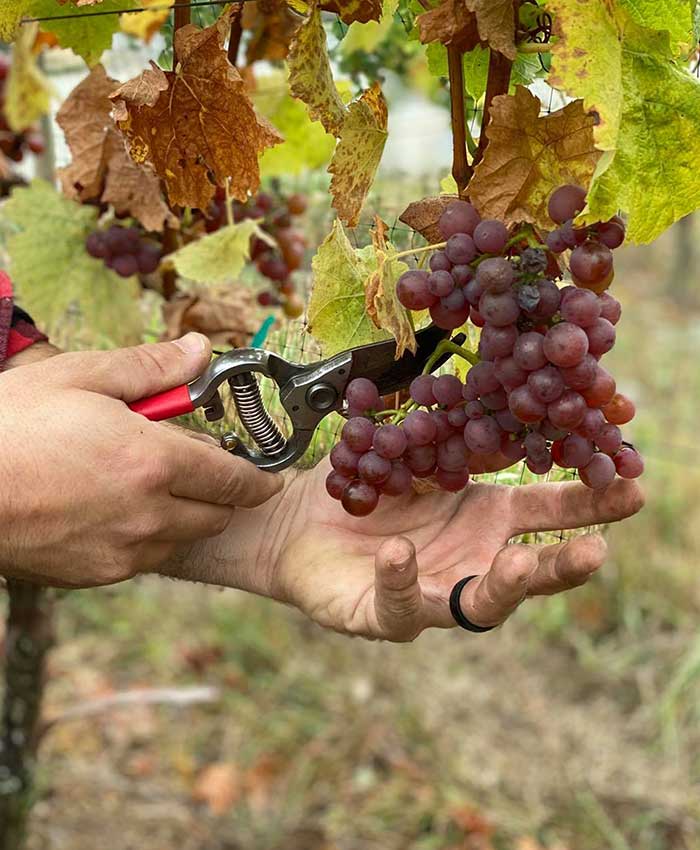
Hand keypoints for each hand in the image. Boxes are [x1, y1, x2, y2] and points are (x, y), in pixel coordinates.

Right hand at [0, 334, 281, 586]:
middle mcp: (149, 515)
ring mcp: (123, 551)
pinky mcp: (96, 574)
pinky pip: (143, 557)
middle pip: (217, 513)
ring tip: (144, 482)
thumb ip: (152, 368)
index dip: (259, 478)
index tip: (266, 474)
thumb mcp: (81, 376)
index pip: (237, 480)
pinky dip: (145, 535)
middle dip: (218, 491)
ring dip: (183, 513)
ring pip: (183, 537)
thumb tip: (200, 351)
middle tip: (188, 462)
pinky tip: (112, 507)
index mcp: (155, 463)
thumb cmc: (11, 427)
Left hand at [183, 460, 641, 641]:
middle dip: (564, 565)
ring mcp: (429, 592)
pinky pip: (400, 605)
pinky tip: (397, 551)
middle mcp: (467, 560)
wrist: (290, 521)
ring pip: (479, 605)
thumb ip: (452, 425)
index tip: (630, 484)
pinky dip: (402, 578)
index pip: (546, 514)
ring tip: (520, 566)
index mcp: (481, 517)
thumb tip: (505, 375)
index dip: (587, 503)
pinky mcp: (382, 615)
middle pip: (528, 572)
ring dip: (504, 588)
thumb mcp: (410, 445)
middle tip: (598, 551)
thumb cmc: (359, 482)